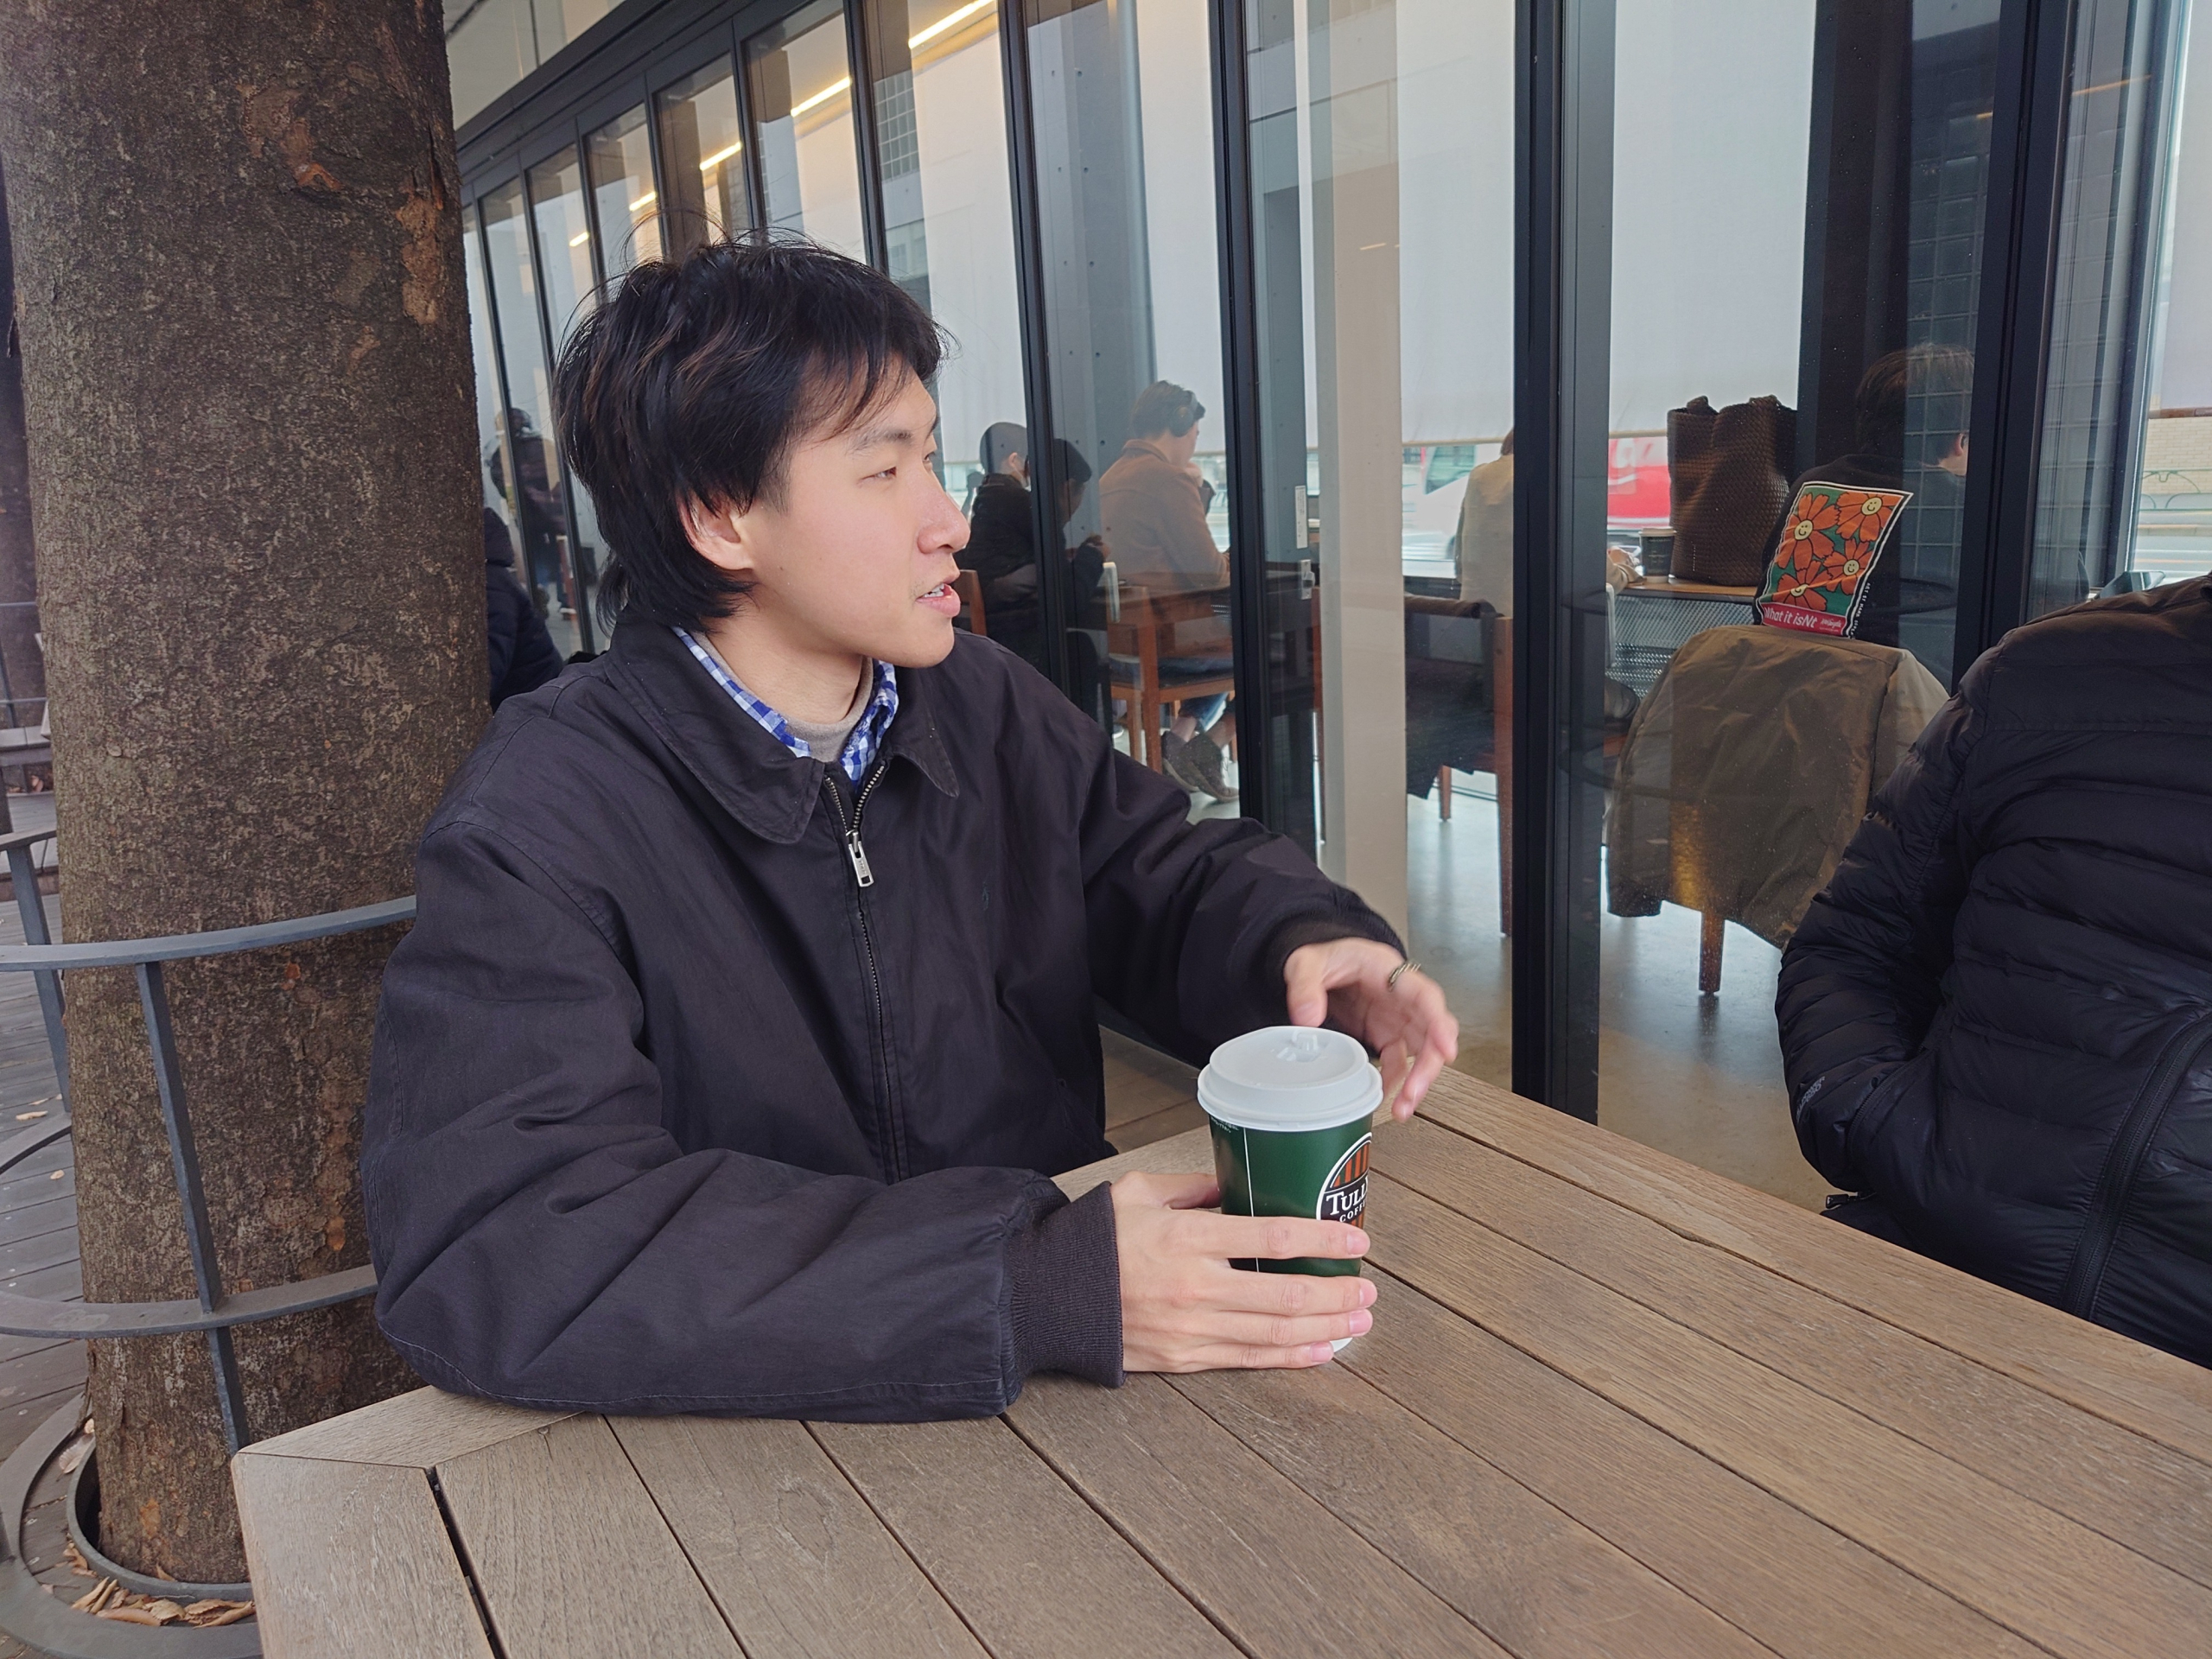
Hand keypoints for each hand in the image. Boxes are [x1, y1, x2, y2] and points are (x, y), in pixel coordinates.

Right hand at [1111, 1171, 1374, 1371]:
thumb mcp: (1139, 1192)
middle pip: (1285, 1294)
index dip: (1323, 1238)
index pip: (1273, 1236)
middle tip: (1369, 1289)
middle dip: (1336, 1293)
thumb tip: (1234, 1185)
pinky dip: (1291, 1357)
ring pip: (1275, 1332)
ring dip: (1326, 1328)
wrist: (1046, 1294)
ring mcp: (1192, 1327)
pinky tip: (1321, 1351)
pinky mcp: (1183, 1357)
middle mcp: (1196, 1285)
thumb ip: (1192, 1186)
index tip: (1356, 1238)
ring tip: (1358, 1321)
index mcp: (1187, 1235)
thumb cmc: (1092, 1239)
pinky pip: (1248, 1360)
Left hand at [1285, 939, 1458, 1118]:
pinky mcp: (1386, 1036)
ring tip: (1402, 1107)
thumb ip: (1306, 985)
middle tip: (1414, 1090)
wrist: (1323, 967)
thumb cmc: (1328, 957)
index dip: (1439, 1022)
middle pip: (1431, 1031)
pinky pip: (1398, 1063)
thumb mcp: (1308, 962)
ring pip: (1421, 1053)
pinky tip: (1386, 1099)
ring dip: (1417, 1081)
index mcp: (1391, 973)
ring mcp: (1396, 1019)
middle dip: (1428, 1064)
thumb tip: (1307, 1017)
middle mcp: (1402, 998)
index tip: (1446, 1047)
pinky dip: (1395, 1083)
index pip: (1425, 996)